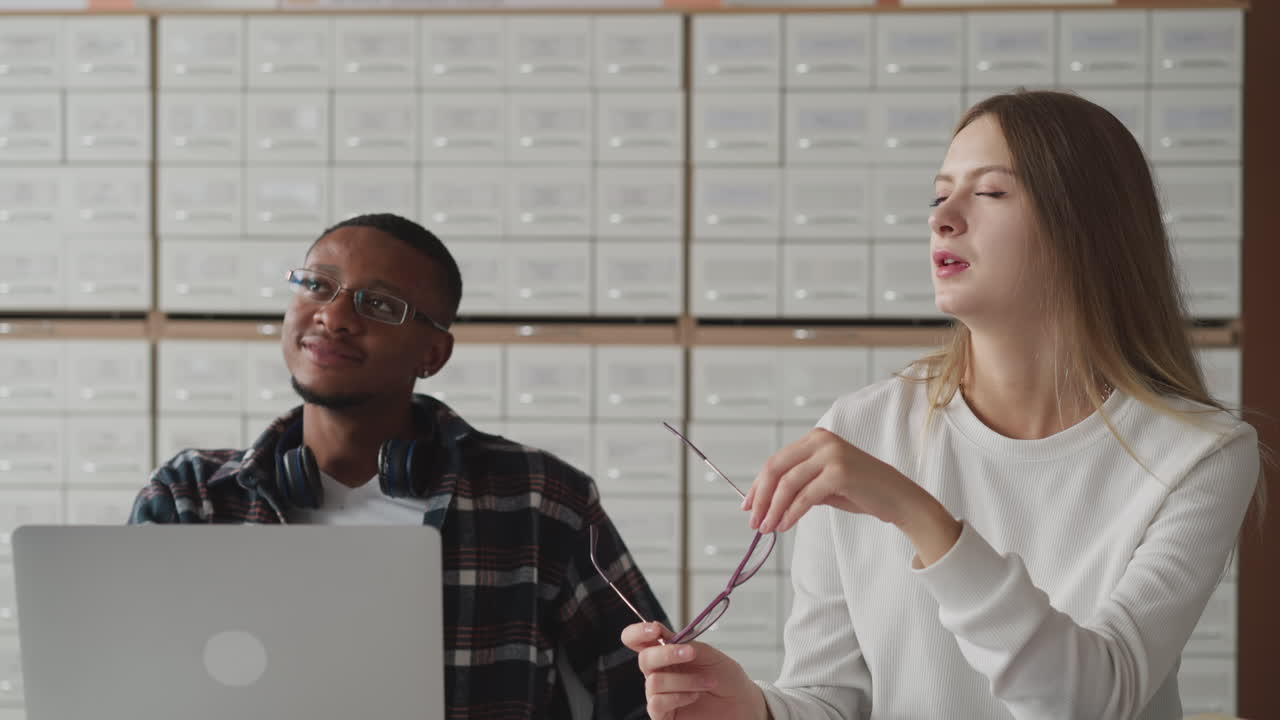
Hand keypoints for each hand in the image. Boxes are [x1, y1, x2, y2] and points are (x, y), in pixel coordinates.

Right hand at [621, 622, 767, 719]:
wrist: (741, 704)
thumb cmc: (726, 678)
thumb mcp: (708, 654)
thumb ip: (685, 643)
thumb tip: (665, 636)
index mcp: (667, 653)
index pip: (638, 640)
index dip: (638, 632)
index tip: (655, 630)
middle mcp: (660, 672)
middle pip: (644, 659)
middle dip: (668, 654)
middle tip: (691, 653)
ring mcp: (660, 694)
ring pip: (654, 681)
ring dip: (684, 680)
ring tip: (706, 682)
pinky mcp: (663, 715)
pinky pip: (657, 703)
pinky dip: (678, 696)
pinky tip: (694, 696)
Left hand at [744, 428, 933, 534]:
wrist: (899, 498)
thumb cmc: (862, 491)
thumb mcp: (824, 484)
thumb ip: (798, 486)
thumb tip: (763, 501)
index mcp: (816, 439)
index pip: (776, 462)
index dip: (758, 485)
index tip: (746, 505)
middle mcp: (822, 441)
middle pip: (776, 469)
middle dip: (760, 498)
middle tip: (753, 521)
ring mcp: (831, 455)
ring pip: (788, 484)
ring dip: (773, 509)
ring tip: (766, 529)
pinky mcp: (840, 473)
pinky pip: (805, 497)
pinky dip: (791, 513)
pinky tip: (783, 526)